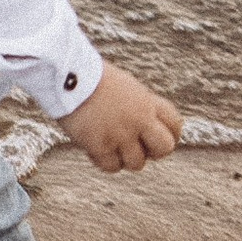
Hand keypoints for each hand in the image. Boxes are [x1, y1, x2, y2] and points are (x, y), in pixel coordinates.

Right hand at [62, 65, 182, 174]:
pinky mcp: (100, 145)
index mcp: (146, 101)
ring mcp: (120, 133)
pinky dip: (103, 161)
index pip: (175, 124)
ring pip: (137, 163)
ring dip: (124, 158)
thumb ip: (137, 106)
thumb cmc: (89, 76)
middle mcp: (138, 119)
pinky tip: (94, 148)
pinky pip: (111, 167)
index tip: (156, 138)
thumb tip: (143, 128)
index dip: (170, 135)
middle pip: (165, 148)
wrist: (66, 73)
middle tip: (137, 147)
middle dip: (153, 152)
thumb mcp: (124, 86)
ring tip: (110, 145)